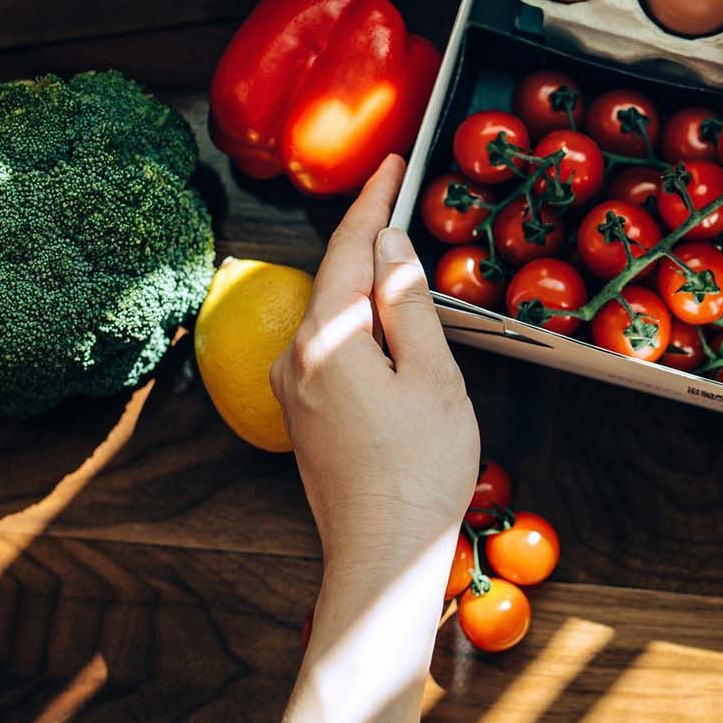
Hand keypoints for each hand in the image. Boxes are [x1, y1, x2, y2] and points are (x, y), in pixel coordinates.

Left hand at [250, 155, 477, 722]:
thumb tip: (388, 243)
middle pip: (334, 277)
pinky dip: (355, 321)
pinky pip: (327, 347)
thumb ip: (406, 302)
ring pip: (329, 313)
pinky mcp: (301, 417)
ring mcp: (290, 390)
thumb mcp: (432, 375)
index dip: (373, 202)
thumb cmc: (421, 470)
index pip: (350, 248)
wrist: (382, 559)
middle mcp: (293, 358)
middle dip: (366, 235)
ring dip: (361, 280)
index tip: (390, 162)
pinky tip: (383, 322)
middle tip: (398, 193)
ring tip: (398, 250)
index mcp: (326, 339)